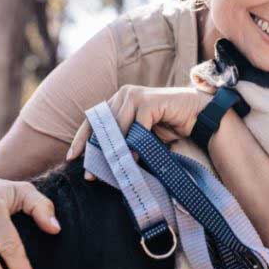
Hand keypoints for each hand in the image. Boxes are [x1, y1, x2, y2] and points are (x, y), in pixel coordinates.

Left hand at [65, 85, 211, 176]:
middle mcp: (124, 94)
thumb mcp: (141, 136)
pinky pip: (137, 126)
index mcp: (118, 100)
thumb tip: (102, 165)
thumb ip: (123, 142)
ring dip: (115, 150)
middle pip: (102, 125)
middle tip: (91, 174)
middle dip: (96, 151)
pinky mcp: (150, 101)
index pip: (93, 119)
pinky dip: (135, 144)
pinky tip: (134, 158)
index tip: (72, 157)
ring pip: (117, 126)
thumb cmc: (169, 126)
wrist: (197, 116)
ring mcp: (136, 95)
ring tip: (113, 170)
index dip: (82, 139)